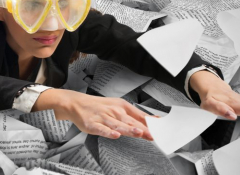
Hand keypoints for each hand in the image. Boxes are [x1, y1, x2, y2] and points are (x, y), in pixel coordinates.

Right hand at [33, 89, 154, 139]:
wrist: (77, 103)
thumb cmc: (98, 107)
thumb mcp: (118, 107)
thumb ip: (134, 117)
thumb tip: (152, 122)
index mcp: (121, 106)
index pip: (139, 116)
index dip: (151, 123)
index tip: (161, 129)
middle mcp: (114, 111)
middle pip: (131, 121)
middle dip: (143, 128)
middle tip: (154, 134)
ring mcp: (103, 118)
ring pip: (118, 125)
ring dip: (129, 129)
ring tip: (139, 133)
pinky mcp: (93, 124)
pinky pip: (102, 129)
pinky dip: (108, 132)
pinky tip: (115, 135)